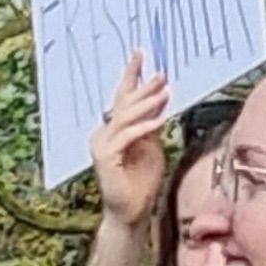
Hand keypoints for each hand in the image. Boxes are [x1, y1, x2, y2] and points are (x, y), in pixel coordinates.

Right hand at [89, 50, 169, 229]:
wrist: (132, 212)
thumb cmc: (141, 181)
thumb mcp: (152, 146)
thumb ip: (151, 125)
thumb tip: (159, 100)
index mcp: (113, 129)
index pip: (122, 97)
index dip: (131, 75)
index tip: (139, 53)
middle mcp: (103, 133)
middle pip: (123, 104)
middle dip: (143, 87)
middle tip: (161, 74)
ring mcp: (101, 145)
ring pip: (125, 117)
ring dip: (146, 104)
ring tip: (163, 92)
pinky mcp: (105, 158)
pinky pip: (127, 136)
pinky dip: (144, 127)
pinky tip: (159, 120)